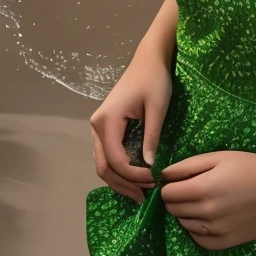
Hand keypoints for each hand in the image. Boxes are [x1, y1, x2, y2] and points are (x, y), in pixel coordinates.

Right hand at [89, 50, 172, 203]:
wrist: (148, 60)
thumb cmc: (154, 80)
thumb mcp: (158, 108)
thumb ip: (152, 136)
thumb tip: (149, 166)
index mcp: (107, 120)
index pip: (116, 159)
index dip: (133, 175)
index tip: (155, 179)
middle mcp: (97, 126)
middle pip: (104, 167)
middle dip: (124, 184)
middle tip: (146, 196)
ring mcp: (99, 127)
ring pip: (103, 163)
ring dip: (120, 180)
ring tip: (142, 192)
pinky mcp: (106, 127)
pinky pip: (107, 155)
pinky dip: (119, 170)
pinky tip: (135, 178)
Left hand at [158, 150, 255, 249]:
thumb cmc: (249, 167)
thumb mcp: (218, 157)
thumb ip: (187, 166)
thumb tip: (163, 176)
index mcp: (202, 189)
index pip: (167, 195)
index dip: (169, 186)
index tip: (179, 182)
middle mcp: (206, 213)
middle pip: (173, 210)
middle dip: (177, 199)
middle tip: (193, 190)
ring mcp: (216, 230)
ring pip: (184, 224)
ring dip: (187, 213)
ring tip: (205, 201)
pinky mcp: (225, 242)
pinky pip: (199, 240)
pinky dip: (198, 230)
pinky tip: (209, 218)